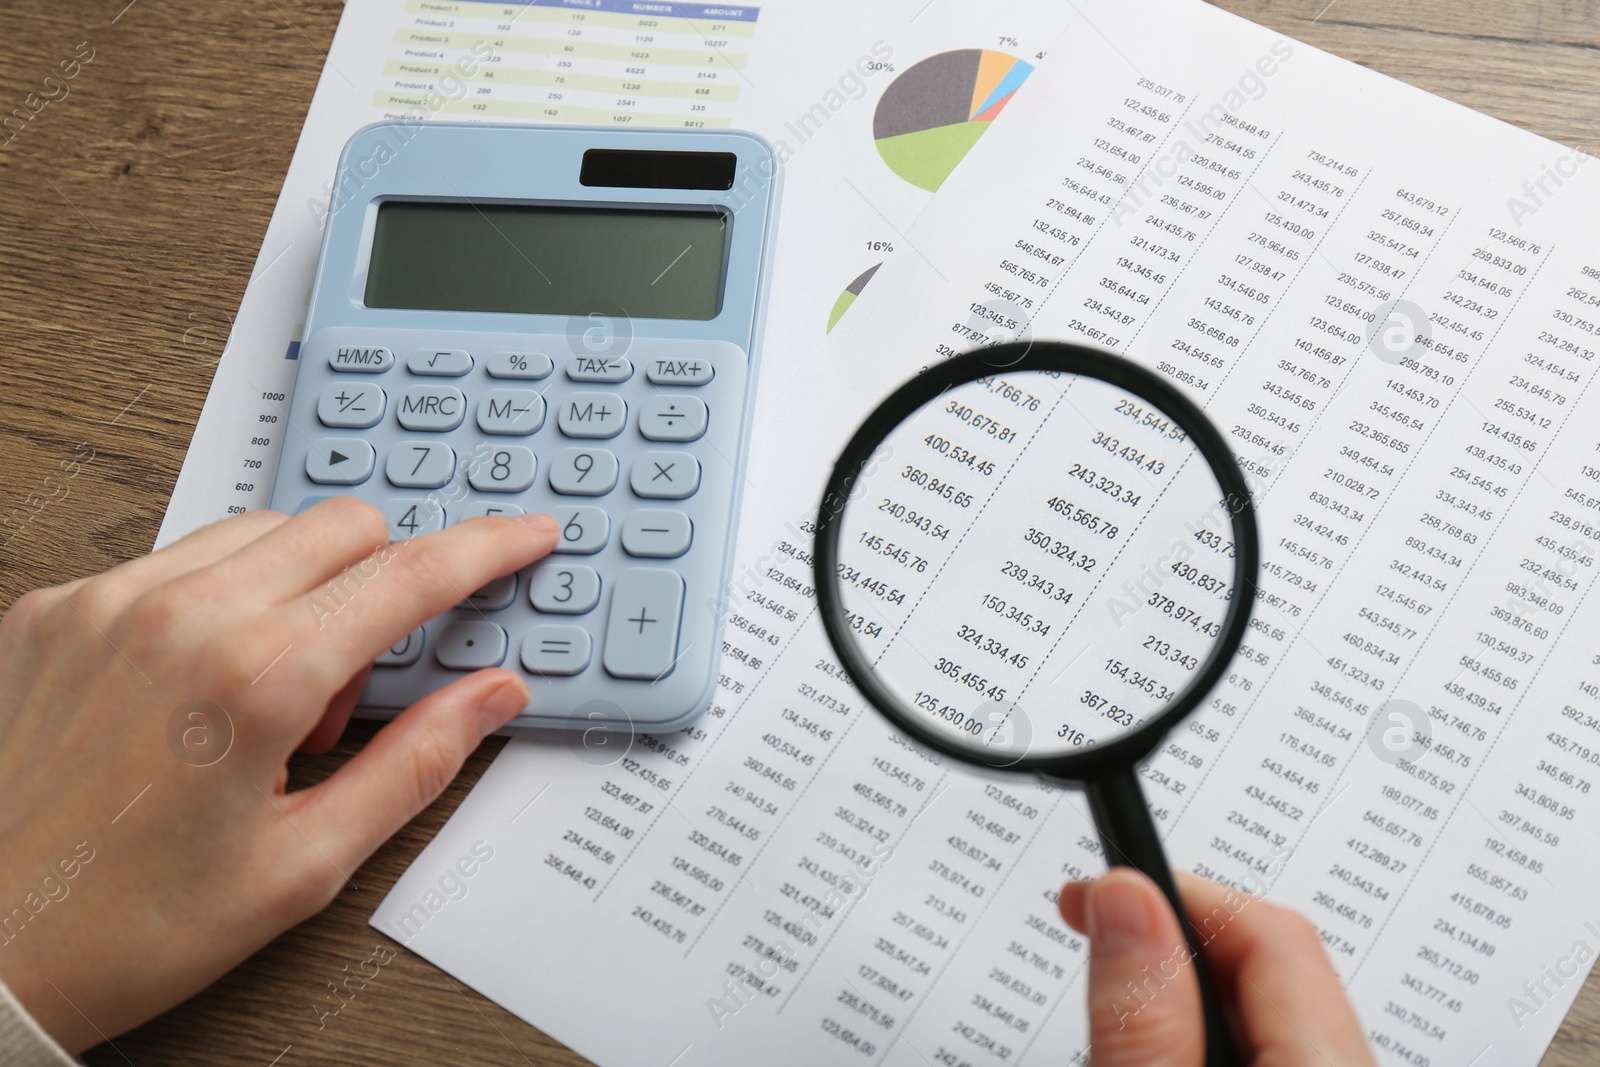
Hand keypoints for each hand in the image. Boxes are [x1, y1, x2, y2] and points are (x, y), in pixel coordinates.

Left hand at [0, 498, 556, 1052]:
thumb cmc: (127, 926)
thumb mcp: (304, 865)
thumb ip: (416, 763)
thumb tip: (491, 696)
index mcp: (257, 679)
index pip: (411, 575)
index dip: (487, 549)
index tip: (524, 537)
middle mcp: (182, 615)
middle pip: (344, 528)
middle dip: (382, 586)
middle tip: (343, 697)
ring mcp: (110, 600)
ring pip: (263, 532)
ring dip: (299, 590)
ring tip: (261, 700)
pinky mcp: (58, 606)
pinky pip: (177, 557)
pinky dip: (216, 599)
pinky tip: (192, 687)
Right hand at [1057, 868, 1374, 1065]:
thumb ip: (1143, 1020)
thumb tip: (1125, 899)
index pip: (1273, 930)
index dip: (1176, 892)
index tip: (1098, 892)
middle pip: (1277, 966)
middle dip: (1177, 938)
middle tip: (1090, 930)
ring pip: (1272, 1013)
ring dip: (1189, 991)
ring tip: (1114, 996)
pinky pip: (1273, 1050)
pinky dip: (1209, 1035)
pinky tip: (1162, 1044)